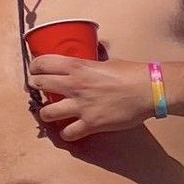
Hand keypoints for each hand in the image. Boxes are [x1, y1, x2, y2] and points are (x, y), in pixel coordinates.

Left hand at [30, 56, 154, 140]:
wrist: (149, 90)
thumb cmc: (131, 73)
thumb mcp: (107, 61)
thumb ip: (94, 60)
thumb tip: (97, 50)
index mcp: (77, 67)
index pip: (43, 63)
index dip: (35, 67)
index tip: (35, 70)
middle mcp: (74, 85)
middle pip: (39, 84)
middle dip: (35, 87)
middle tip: (39, 90)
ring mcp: (81, 106)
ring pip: (47, 113)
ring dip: (46, 113)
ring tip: (51, 113)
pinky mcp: (90, 123)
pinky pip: (68, 133)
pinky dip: (66, 133)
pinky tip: (70, 130)